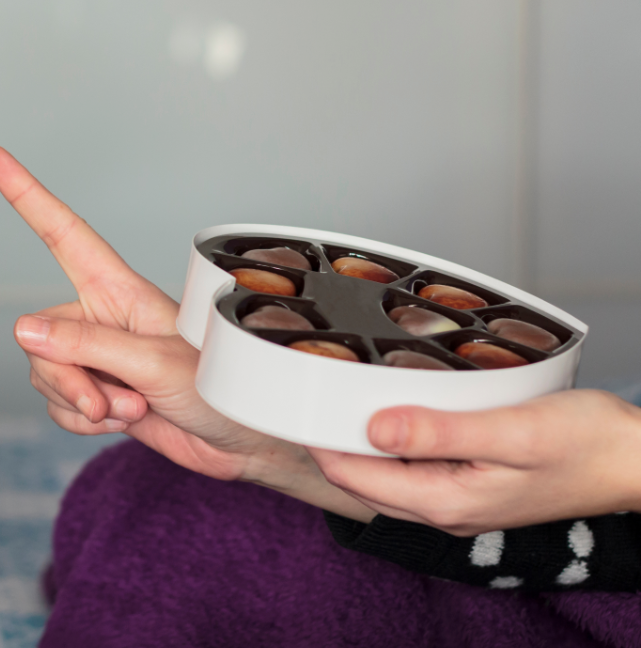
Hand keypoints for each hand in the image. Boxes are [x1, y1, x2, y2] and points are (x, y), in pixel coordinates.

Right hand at [0, 146, 373, 519]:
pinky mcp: (96, 392)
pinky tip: (120, 423)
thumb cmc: (219, 388)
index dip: (28, 196)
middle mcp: (101, 318)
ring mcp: (97, 357)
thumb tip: (23, 329)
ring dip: (79, 403)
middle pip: (39, 336)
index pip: (63, 234)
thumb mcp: (153, 364)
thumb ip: (86, 347)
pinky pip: (57, 405)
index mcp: (119, 290)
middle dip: (65, 377)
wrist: (240, 443)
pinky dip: (81, 422)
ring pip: (44, 374)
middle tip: (107, 401)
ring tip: (130, 409)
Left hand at [309, 388, 640, 534]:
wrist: (637, 459)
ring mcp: (457, 500)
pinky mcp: (470, 485)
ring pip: (386, 474)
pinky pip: (413, 468)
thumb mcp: (513, 431)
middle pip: (363, 479)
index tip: (296, 403)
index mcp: (447, 501)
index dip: (320, 441)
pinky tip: (391, 412)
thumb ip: (441, 432)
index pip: (356, 477)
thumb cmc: (588, 444)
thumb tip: (374, 429)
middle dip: (331, 441)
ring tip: (337, 396)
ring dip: (360, 441)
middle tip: (307, 393)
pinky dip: (392, 442)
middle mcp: (445, 509)